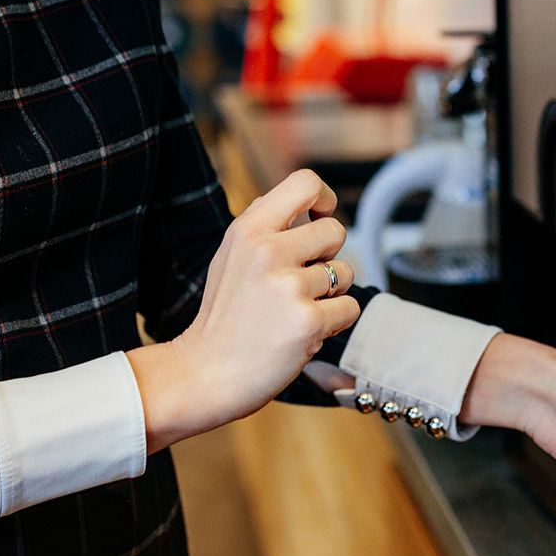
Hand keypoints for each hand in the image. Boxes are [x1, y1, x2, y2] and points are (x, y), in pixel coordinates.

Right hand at [127, 169, 359, 450]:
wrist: (206, 372)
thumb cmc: (224, 314)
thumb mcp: (231, 254)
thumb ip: (266, 226)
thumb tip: (308, 203)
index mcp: (248, 228)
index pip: (306, 182)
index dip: (324, 199)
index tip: (320, 218)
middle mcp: (268, 251)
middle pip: (336, 230)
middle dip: (329, 256)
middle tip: (303, 280)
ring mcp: (289, 287)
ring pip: (346, 272)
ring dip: (331, 293)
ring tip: (296, 310)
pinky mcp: (308, 322)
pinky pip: (349, 307)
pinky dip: (336, 321)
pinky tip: (305, 332)